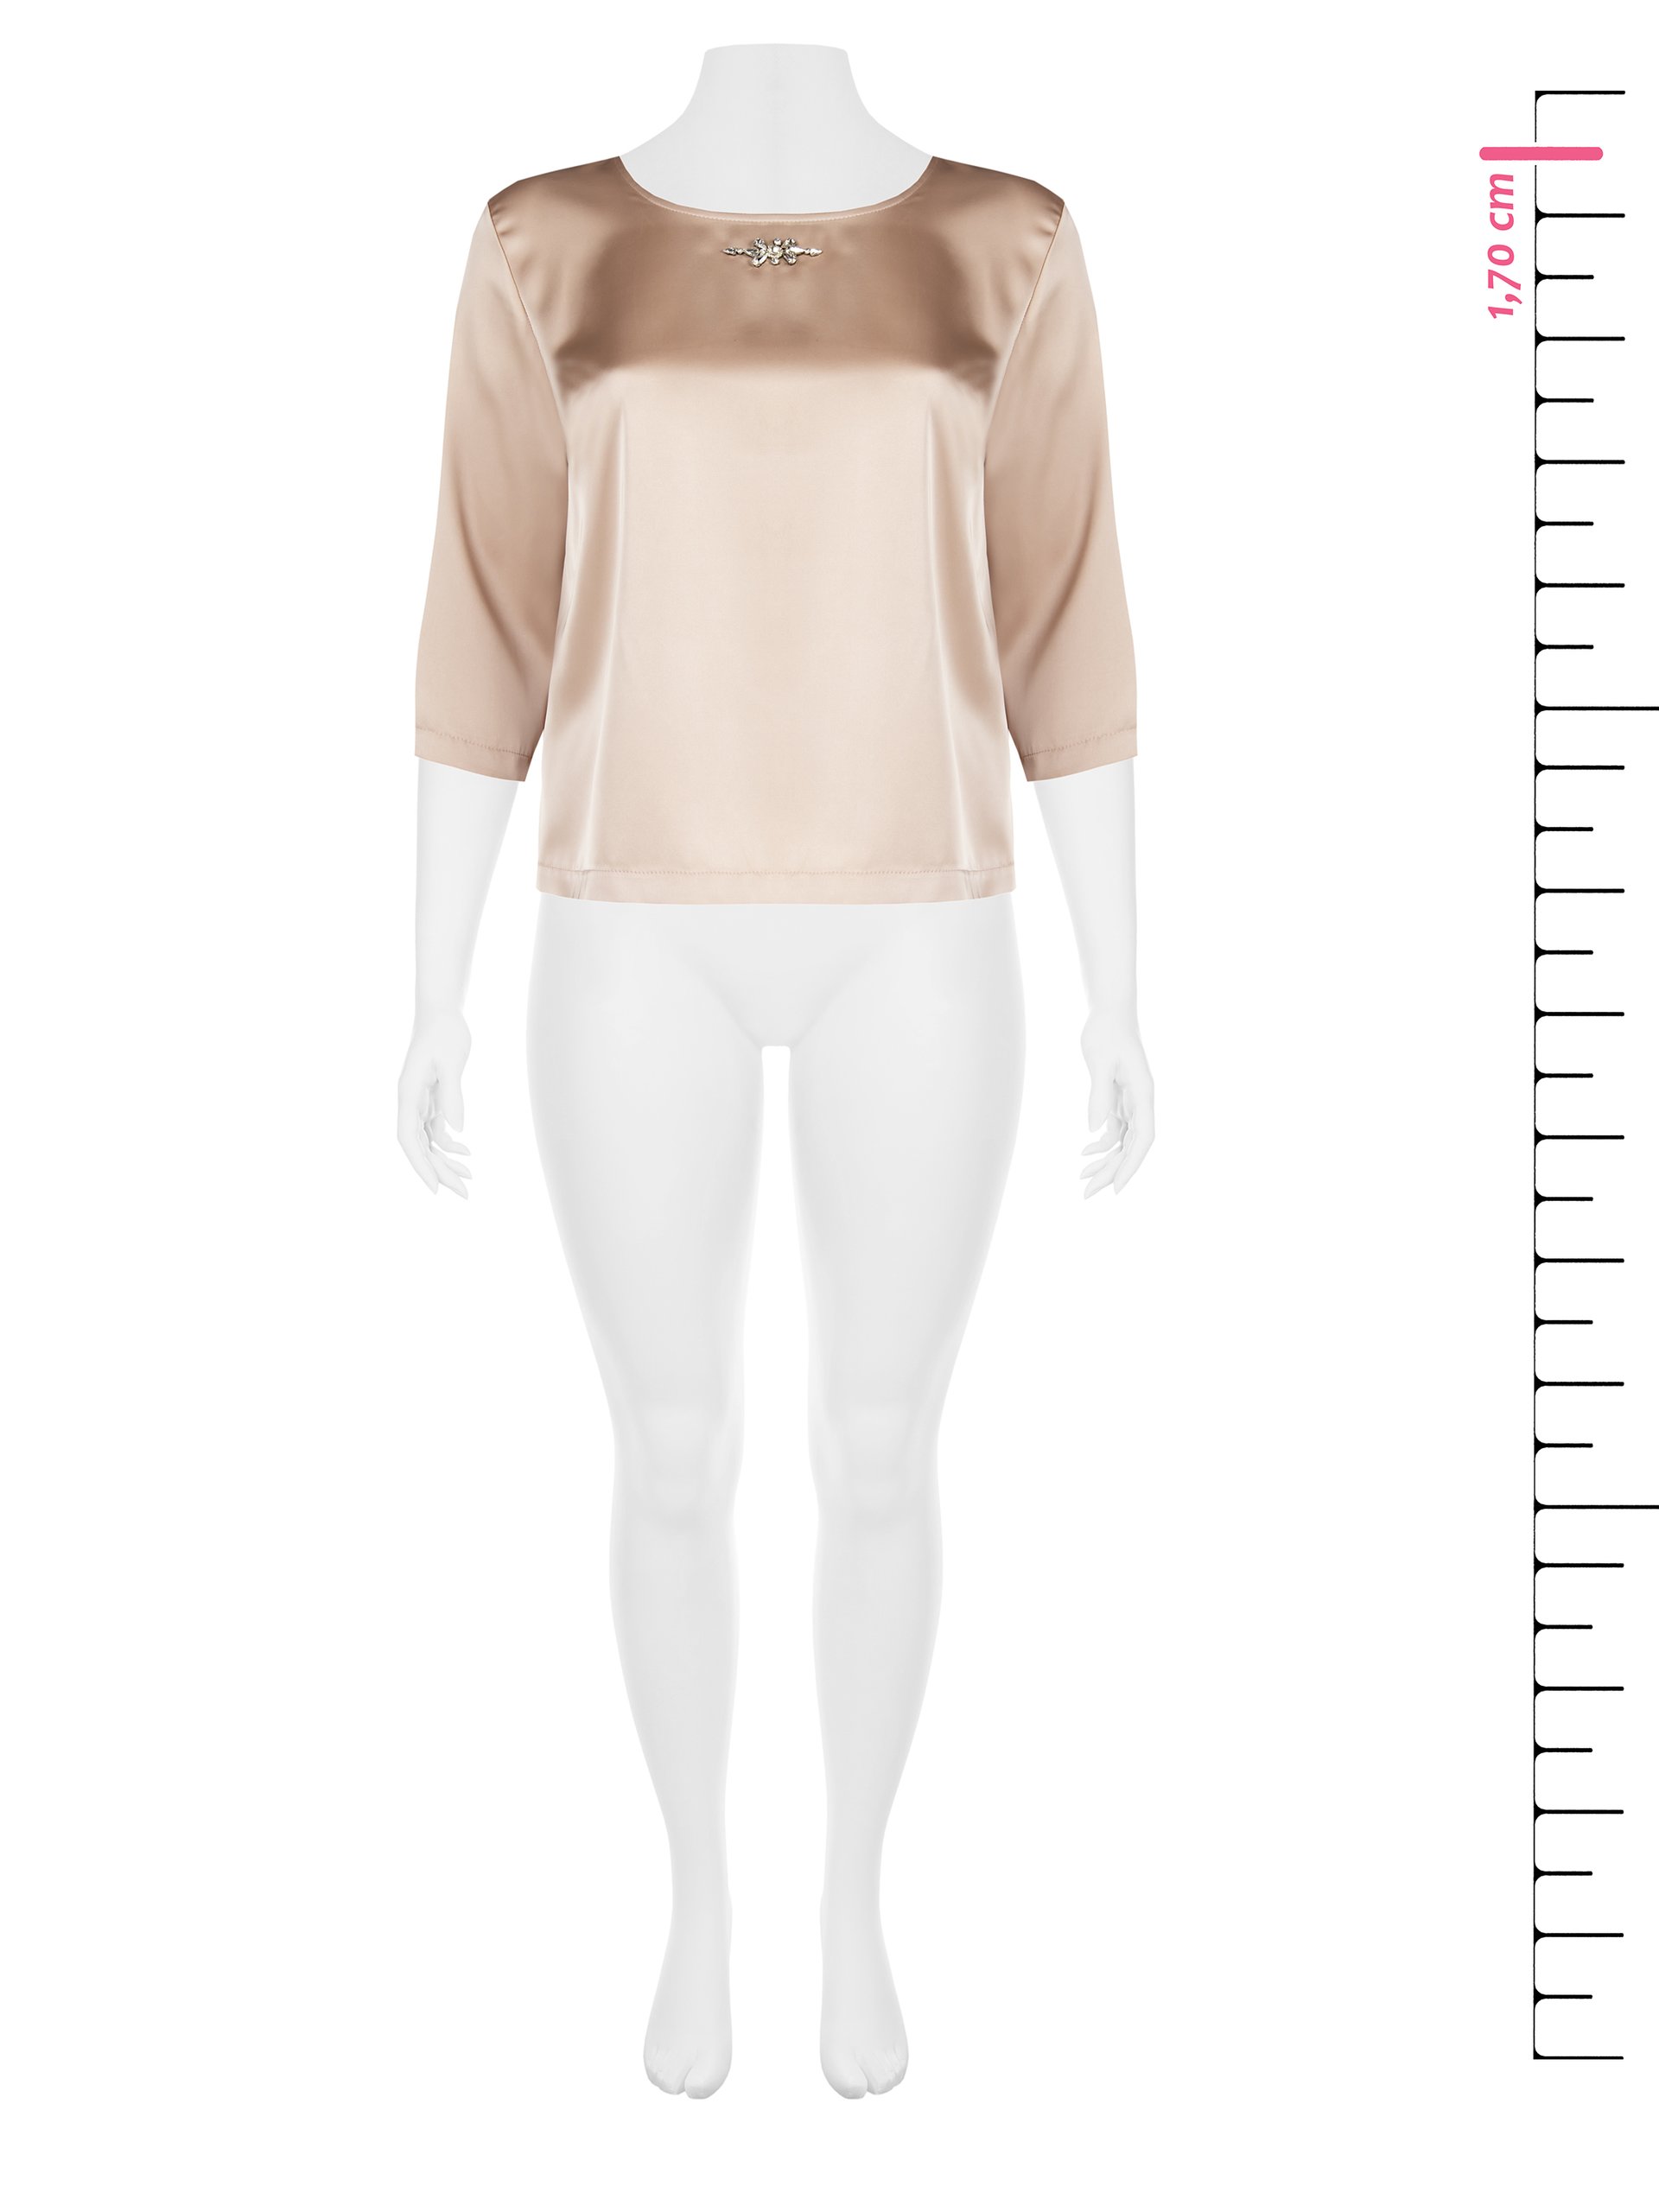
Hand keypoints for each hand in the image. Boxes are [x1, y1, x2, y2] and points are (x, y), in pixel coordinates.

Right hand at [397, 1007, 473, 1196]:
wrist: (442, 1010)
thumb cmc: (445, 1031)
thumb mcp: (451, 1062)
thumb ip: (453, 1095)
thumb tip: (458, 1131)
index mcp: (407, 1094)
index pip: (408, 1139)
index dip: (420, 1166)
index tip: (435, 1189)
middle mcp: (409, 1101)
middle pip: (420, 1146)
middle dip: (439, 1172)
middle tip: (464, 1194)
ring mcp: (419, 1101)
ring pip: (428, 1141)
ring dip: (446, 1161)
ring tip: (469, 1179)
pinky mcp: (431, 1098)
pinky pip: (436, 1129)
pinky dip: (450, 1144)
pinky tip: (467, 1153)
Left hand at [1078, 1008, 1154, 1197]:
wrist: (1109, 1011)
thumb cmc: (1107, 1031)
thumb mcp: (1099, 1061)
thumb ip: (1099, 1095)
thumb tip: (1094, 1131)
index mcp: (1144, 1093)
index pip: (1143, 1138)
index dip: (1132, 1165)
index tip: (1116, 1188)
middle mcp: (1142, 1101)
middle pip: (1131, 1146)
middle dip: (1112, 1172)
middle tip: (1087, 1195)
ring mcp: (1132, 1101)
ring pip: (1123, 1142)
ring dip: (1104, 1162)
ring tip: (1082, 1180)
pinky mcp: (1120, 1099)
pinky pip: (1115, 1130)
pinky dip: (1101, 1145)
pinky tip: (1084, 1153)